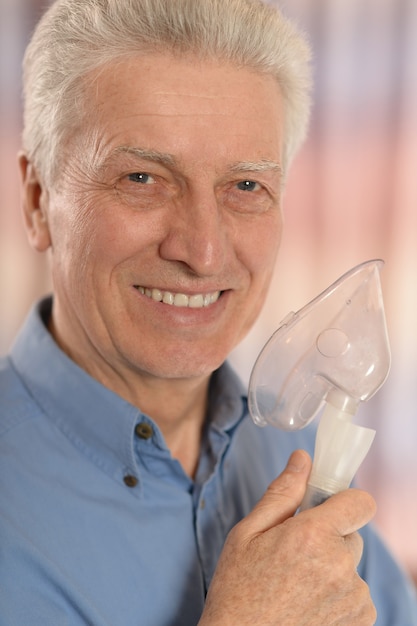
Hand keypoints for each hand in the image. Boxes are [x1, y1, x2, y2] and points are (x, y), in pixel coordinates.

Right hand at [199, 450, 376, 625]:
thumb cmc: (237, 591)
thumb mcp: (247, 534)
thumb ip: (282, 494)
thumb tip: (303, 459)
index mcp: (312, 536)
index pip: (360, 502)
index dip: (345, 501)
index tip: (325, 509)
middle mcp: (340, 565)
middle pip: (350, 534)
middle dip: (327, 538)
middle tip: (293, 554)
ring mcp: (353, 597)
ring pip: (350, 566)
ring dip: (331, 569)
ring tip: (296, 586)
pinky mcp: (359, 622)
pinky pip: (354, 594)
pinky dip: (337, 596)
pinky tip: (306, 605)